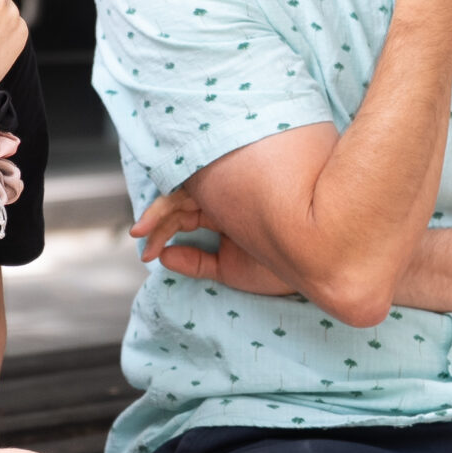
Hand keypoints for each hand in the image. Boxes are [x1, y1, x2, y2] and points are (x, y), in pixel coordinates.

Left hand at [131, 187, 294, 295]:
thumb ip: (198, 263)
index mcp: (229, 215)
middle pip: (182, 200)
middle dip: (156, 220)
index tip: (148, 253)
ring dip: (158, 213)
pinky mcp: (230, 181)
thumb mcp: (231, 270)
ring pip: (184, 191)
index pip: (189, 214)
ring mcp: (230, 187)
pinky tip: (153, 225)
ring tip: (141, 233)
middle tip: (140, 239)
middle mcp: (227, 199)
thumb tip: (164, 256)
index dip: (164, 230)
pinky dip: (168, 205)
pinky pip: (193, 185)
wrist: (311, 263)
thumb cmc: (280, 269)